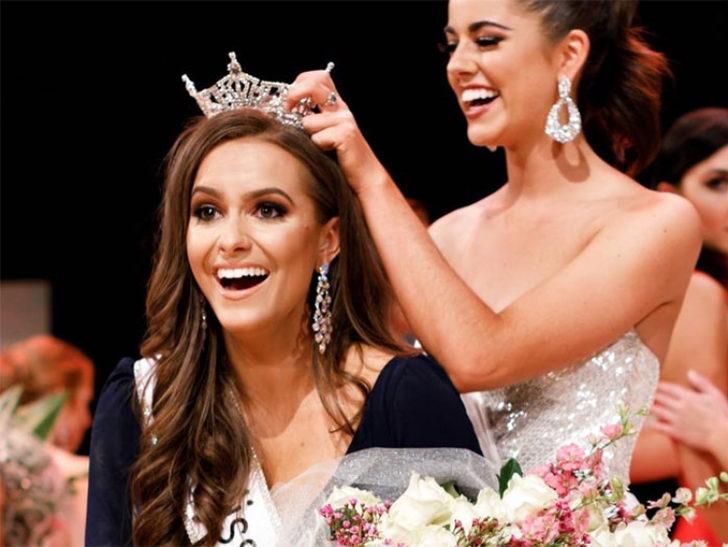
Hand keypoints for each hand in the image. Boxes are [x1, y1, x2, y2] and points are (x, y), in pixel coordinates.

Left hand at [286, 70, 389, 193]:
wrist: (365, 176)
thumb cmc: (341, 158)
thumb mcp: (324, 133)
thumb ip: (310, 118)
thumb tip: (283, 110)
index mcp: (336, 105)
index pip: (319, 77)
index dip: (300, 83)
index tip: (290, 102)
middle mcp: (341, 108)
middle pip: (313, 84)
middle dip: (294, 95)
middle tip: (288, 110)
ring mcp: (345, 120)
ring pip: (308, 121)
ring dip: (307, 137)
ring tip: (321, 147)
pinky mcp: (346, 134)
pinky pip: (316, 138)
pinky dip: (317, 148)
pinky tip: (329, 154)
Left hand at [648, 369, 727, 453]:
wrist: (723, 436)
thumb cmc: (722, 415)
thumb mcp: (715, 395)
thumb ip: (701, 382)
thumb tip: (690, 372)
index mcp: (688, 396)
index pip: (668, 388)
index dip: (658, 385)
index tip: (651, 383)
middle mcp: (679, 406)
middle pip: (659, 397)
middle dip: (650, 394)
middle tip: (640, 392)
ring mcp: (675, 419)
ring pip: (656, 410)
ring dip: (647, 406)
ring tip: (639, 404)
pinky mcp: (675, 432)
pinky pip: (658, 426)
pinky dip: (650, 423)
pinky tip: (643, 421)